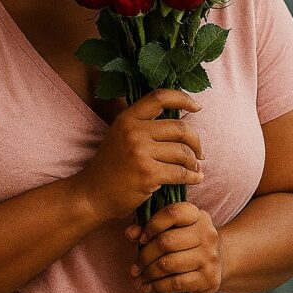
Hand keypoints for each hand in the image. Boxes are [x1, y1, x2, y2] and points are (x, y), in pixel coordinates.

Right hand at [75, 89, 204, 221]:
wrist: (92, 195)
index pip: (159, 97)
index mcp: (127, 119)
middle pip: (179, 128)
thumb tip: (181, 119)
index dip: (182, 98)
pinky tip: (195, 179)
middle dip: (196, 141)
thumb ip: (143, 125)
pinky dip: (192, 177)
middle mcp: (133, 131)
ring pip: (182, 152)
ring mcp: (140, 153)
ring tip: (194, 168)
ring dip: (194, 162)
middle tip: (199, 152)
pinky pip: (180, 173)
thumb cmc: (111, 167)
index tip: (196, 107)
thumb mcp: (120, 136)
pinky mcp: (147, 174)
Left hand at [124, 202, 223, 292]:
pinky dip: (157, 287)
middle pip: (166, 242)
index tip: (140, 239)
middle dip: (144, 256)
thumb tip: (129, 233)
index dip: (151, 226)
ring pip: (168, 264)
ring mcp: (209, 257)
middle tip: (135, 266)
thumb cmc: (186, 242)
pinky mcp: (208, 278)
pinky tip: (148, 287)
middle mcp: (206, 234)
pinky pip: (175, 283)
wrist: (218, 261)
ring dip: (148, 274)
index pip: (172, 213)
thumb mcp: (170, 230)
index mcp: (196, 215)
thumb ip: (147, 228)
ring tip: (139, 278)